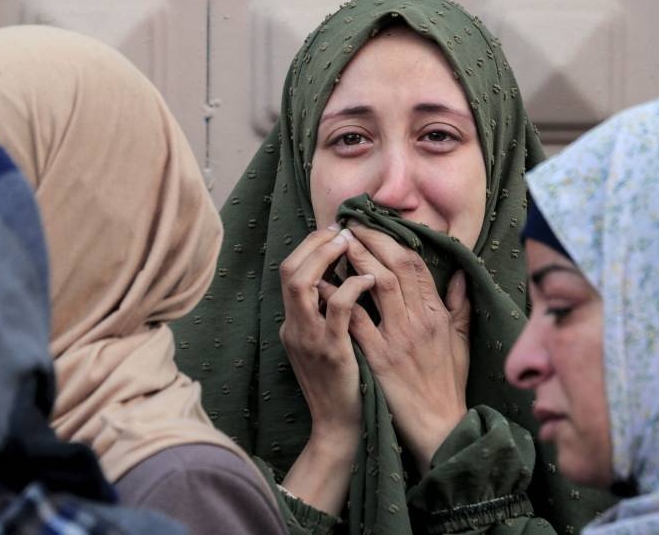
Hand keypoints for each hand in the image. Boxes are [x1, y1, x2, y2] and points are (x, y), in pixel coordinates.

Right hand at [278, 226, 373, 513]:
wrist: (341, 428)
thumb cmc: (344, 385)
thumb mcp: (327, 345)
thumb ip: (327, 314)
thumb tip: (341, 279)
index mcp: (294, 324)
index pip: (290, 272)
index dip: (310, 246)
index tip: (335, 231)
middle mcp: (295, 328)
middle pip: (288, 270)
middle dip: (314, 243)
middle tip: (342, 230)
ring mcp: (309, 339)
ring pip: (301, 283)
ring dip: (325, 257)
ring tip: (349, 244)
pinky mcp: (331, 351)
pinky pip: (337, 309)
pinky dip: (351, 286)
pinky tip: (370, 278)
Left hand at [322, 223, 470, 474]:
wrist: (437, 425)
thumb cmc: (447, 384)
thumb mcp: (460, 342)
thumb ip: (459, 306)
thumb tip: (461, 275)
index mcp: (437, 314)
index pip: (415, 265)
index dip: (393, 240)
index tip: (374, 226)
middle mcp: (419, 321)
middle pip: (395, 266)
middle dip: (371, 241)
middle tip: (350, 225)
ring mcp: (398, 338)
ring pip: (376, 285)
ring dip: (355, 260)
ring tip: (339, 243)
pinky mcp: (378, 357)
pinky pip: (355, 320)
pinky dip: (338, 298)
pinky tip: (324, 284)